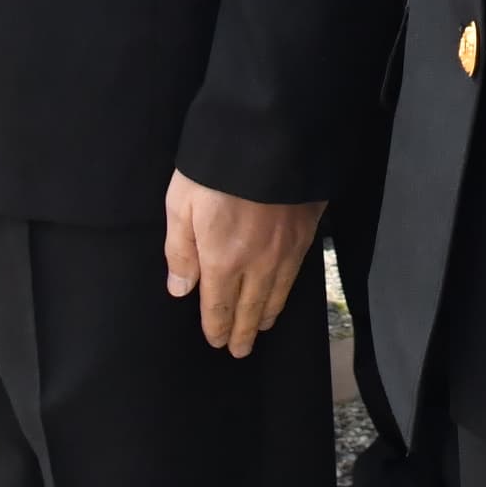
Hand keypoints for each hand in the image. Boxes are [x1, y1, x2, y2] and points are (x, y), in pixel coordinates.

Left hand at [161, 173, 324, 357]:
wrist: (269, 135)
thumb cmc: (215, 169)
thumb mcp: (181, 204)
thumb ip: (180, 251)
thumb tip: (180, 289)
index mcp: (222, 260)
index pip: (219, 307)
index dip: (218, 328)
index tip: (217, 342)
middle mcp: (257, 263)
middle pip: (250, 309)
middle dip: (243, 332)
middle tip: (240, 351)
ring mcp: (285, 250)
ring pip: (276, 295)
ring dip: (266, 315)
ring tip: (261, 327)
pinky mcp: (305, 233)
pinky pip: (296, 275)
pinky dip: (287, 292)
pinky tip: (283, 293)